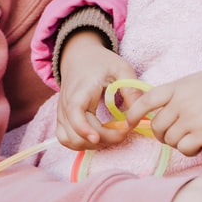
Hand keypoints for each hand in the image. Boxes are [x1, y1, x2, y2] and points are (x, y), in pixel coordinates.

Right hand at [56, 31, 136, 149]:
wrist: (80, 57)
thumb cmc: (102, 62)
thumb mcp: (121, 69)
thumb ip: (131, 89)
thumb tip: (139, 113)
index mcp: (80, 90)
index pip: (74, 112)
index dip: (83, 128)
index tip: (97, 138)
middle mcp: (66, 105)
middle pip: (76, 132)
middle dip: (102, 138)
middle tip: (125, 132)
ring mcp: (62, 114)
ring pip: (69, 140)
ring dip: (92, 145)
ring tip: (115, 136)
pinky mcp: (63, 120)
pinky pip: (67, 139)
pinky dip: (82, 143)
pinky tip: (102, 137)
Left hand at [123, 70, 201, 155]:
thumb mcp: (195, 81)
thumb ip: (175, 93)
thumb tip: (156, 109)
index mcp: (178, 87)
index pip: (146, 100)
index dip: (134, 113)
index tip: (130, 122)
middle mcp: (181, 103)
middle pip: (157, 126)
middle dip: (163, 133)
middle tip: (175, 133)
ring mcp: (192, 119)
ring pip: (170, 139)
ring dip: (178, 142)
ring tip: (192, 136)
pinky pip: (184, 149)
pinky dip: (189, 149)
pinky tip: (199, 143)